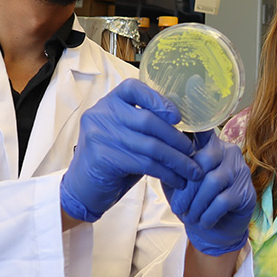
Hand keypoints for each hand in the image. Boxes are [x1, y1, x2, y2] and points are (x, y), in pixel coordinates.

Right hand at [60, 80, 200, 222]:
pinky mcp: (103, 157)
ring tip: (192, 171)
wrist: (83, 189)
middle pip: (148, 120)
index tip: (178, 117)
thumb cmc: (113, 160)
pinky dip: (166, 173)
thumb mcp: (127, 136)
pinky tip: (177, 180)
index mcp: (109, 102)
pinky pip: (144, 163)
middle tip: (193, 152)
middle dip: (176, 138)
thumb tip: (186, 126)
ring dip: (176, 160)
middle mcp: (101, 114)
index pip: (133, 88)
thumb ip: (147, 126)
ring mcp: (99, 135)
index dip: (158, 100)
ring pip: (150, 146)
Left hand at [163, 130, 254, 255]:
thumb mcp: (177, 183)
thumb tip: (159, 157)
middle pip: (204, 159)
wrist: (214, 231)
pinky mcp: (247, 192)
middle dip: (187, 187)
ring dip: (197, 204)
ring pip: (213, 181)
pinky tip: (203, 222)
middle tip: (178, 207)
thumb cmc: (193, 202)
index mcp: (210, 144)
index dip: (189, 130)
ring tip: (189, 217)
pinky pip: (223, 201)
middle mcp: (229, 152)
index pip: (201, 131)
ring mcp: (241, 171)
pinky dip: (209, 214)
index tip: (172, 138)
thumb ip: (170, 167)